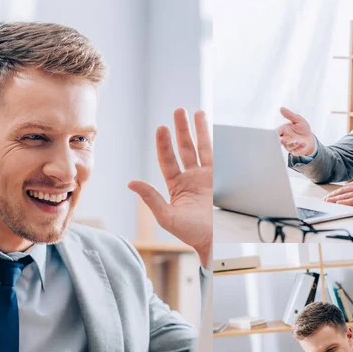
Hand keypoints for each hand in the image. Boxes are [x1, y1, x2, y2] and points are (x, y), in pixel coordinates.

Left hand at [128, 109, 211, 267]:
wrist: (216, 240)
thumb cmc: (191, 233)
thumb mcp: (167, 216)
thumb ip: (151, 198)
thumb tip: (131, 182)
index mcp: (176, 186)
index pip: (168, 160)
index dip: (164, 144)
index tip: (162, 128)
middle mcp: (190, 179)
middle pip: (184, 149)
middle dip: (181, 130)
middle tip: (178, 111)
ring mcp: (206, 178)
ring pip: (201, 149)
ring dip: (198, 131)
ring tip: (196, 112)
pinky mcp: (221, 179)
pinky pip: (217, 156)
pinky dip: (215, 143)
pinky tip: (214, 129)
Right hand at [277, 107, 315, 155]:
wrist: (310, 139)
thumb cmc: (303, 129)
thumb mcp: (298, 119)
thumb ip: (289, 115)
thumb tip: (281, 108)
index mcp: (283, 130)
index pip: (276, 132)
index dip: (274, 133)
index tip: (275, 133)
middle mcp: (284, 138)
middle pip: (278, 141)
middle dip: (281, 140)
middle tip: (284, 139)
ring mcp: (288, 145)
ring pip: (287, 146)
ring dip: (292, 144)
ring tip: (298, 141)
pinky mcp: (294, 151)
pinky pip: (294, 150)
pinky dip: (299, 147)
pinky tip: (303, 144)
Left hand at [324, 178, 352, 206]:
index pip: (345, 187)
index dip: (336, 192)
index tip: (329, 195)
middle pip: (342, 191)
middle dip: (332, 196)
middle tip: (324, 200)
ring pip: (345, 196)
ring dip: (335, 199)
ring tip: (327, 202)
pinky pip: (352, 201)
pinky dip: (344, 202)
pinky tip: (338, 204)